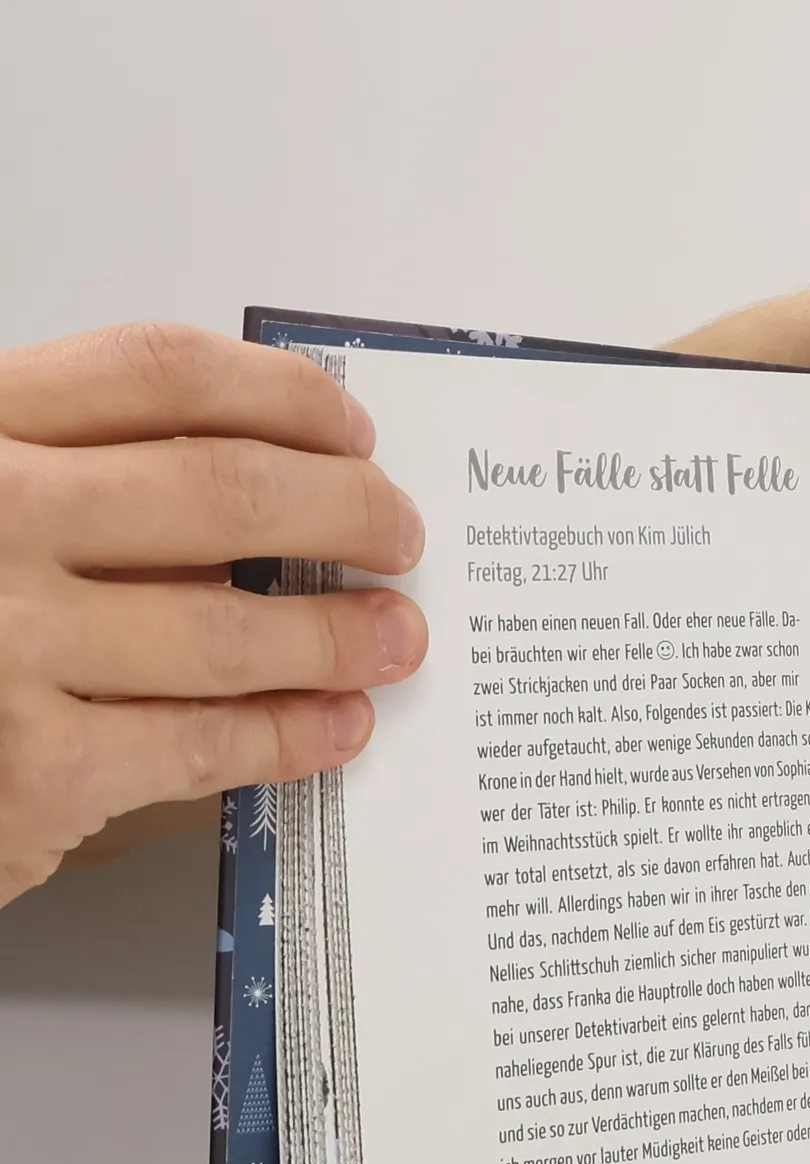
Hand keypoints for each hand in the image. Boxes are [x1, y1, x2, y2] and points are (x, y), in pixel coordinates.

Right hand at [0, 323, 427, 904]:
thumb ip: (67, 476)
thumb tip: (256, 485)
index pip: (157, 374)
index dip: (280, 394)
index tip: (348, 426)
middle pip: (223, 491)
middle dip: (346, 510)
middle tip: (398, 534)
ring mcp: (8, 644)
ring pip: (229, 626)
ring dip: (340, 632)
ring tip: (396, 635)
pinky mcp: (35, 770)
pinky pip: (204, 745)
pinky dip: (291, 735)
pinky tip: (337, 723)